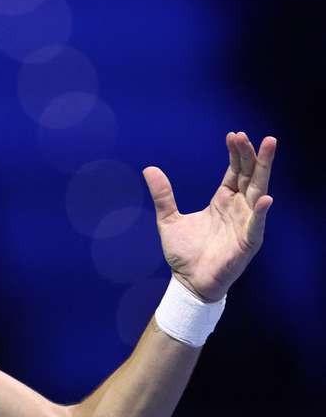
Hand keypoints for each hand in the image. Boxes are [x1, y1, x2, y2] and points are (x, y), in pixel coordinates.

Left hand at [142, 131, 276, 301]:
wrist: (187, 281)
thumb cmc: (184, 253)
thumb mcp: (168, 219)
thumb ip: (163, 195)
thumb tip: (149, 168)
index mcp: (222, 201)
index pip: (234, 172)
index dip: (235, 154)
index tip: (233, 135)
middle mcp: (238, 209)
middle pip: (249, 176)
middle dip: (251, 155)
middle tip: (249, 135)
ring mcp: (245, 224)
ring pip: (258, 192)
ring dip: (263, 171)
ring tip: (268, 148)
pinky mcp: (247, 243)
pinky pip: (256, 225)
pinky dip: (260, 212)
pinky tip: (264, 198)